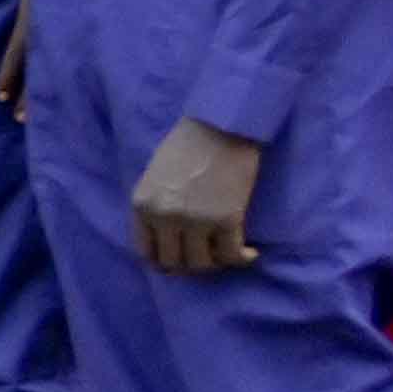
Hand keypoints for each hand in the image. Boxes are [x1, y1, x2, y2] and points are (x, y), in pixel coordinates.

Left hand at [129, 114, 270, 275]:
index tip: (179, 260)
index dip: (163, 262)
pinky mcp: (226, 219)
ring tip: (225, 253)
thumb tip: (164, 237)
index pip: (146, 252)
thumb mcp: (155, 177)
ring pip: (202, 264)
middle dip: (190, 265)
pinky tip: (250, 254)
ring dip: (216, 263)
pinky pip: (231, 255)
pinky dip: (242, 259)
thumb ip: (155, 205)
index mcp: (142, 205)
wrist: (221, 126)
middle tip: (206, 258)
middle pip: (174, 263)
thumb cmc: (188, 144)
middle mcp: (165, 217)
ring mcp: (195, 220)